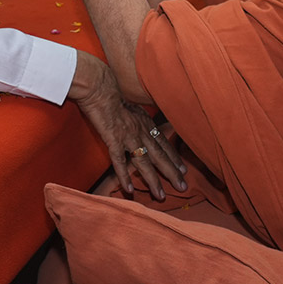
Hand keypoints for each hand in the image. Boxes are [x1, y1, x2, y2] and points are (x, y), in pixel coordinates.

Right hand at [70, 52, 184, 199]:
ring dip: (153, 180)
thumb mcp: (131, 105)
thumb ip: (137, 117)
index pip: (163, 143)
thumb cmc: (112, 93)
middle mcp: (141, 131)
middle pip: (160, 155)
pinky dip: (125, 177)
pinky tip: (130, 190)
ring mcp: (128, 137)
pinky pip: (120, 162)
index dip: (173, 157)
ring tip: (161, 196)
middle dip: (172, 172)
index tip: (183, 169)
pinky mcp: (113, 140)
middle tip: (183, 187)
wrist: (99, 88)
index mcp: (145, 122)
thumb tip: (141, 124)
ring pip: (144, 163)